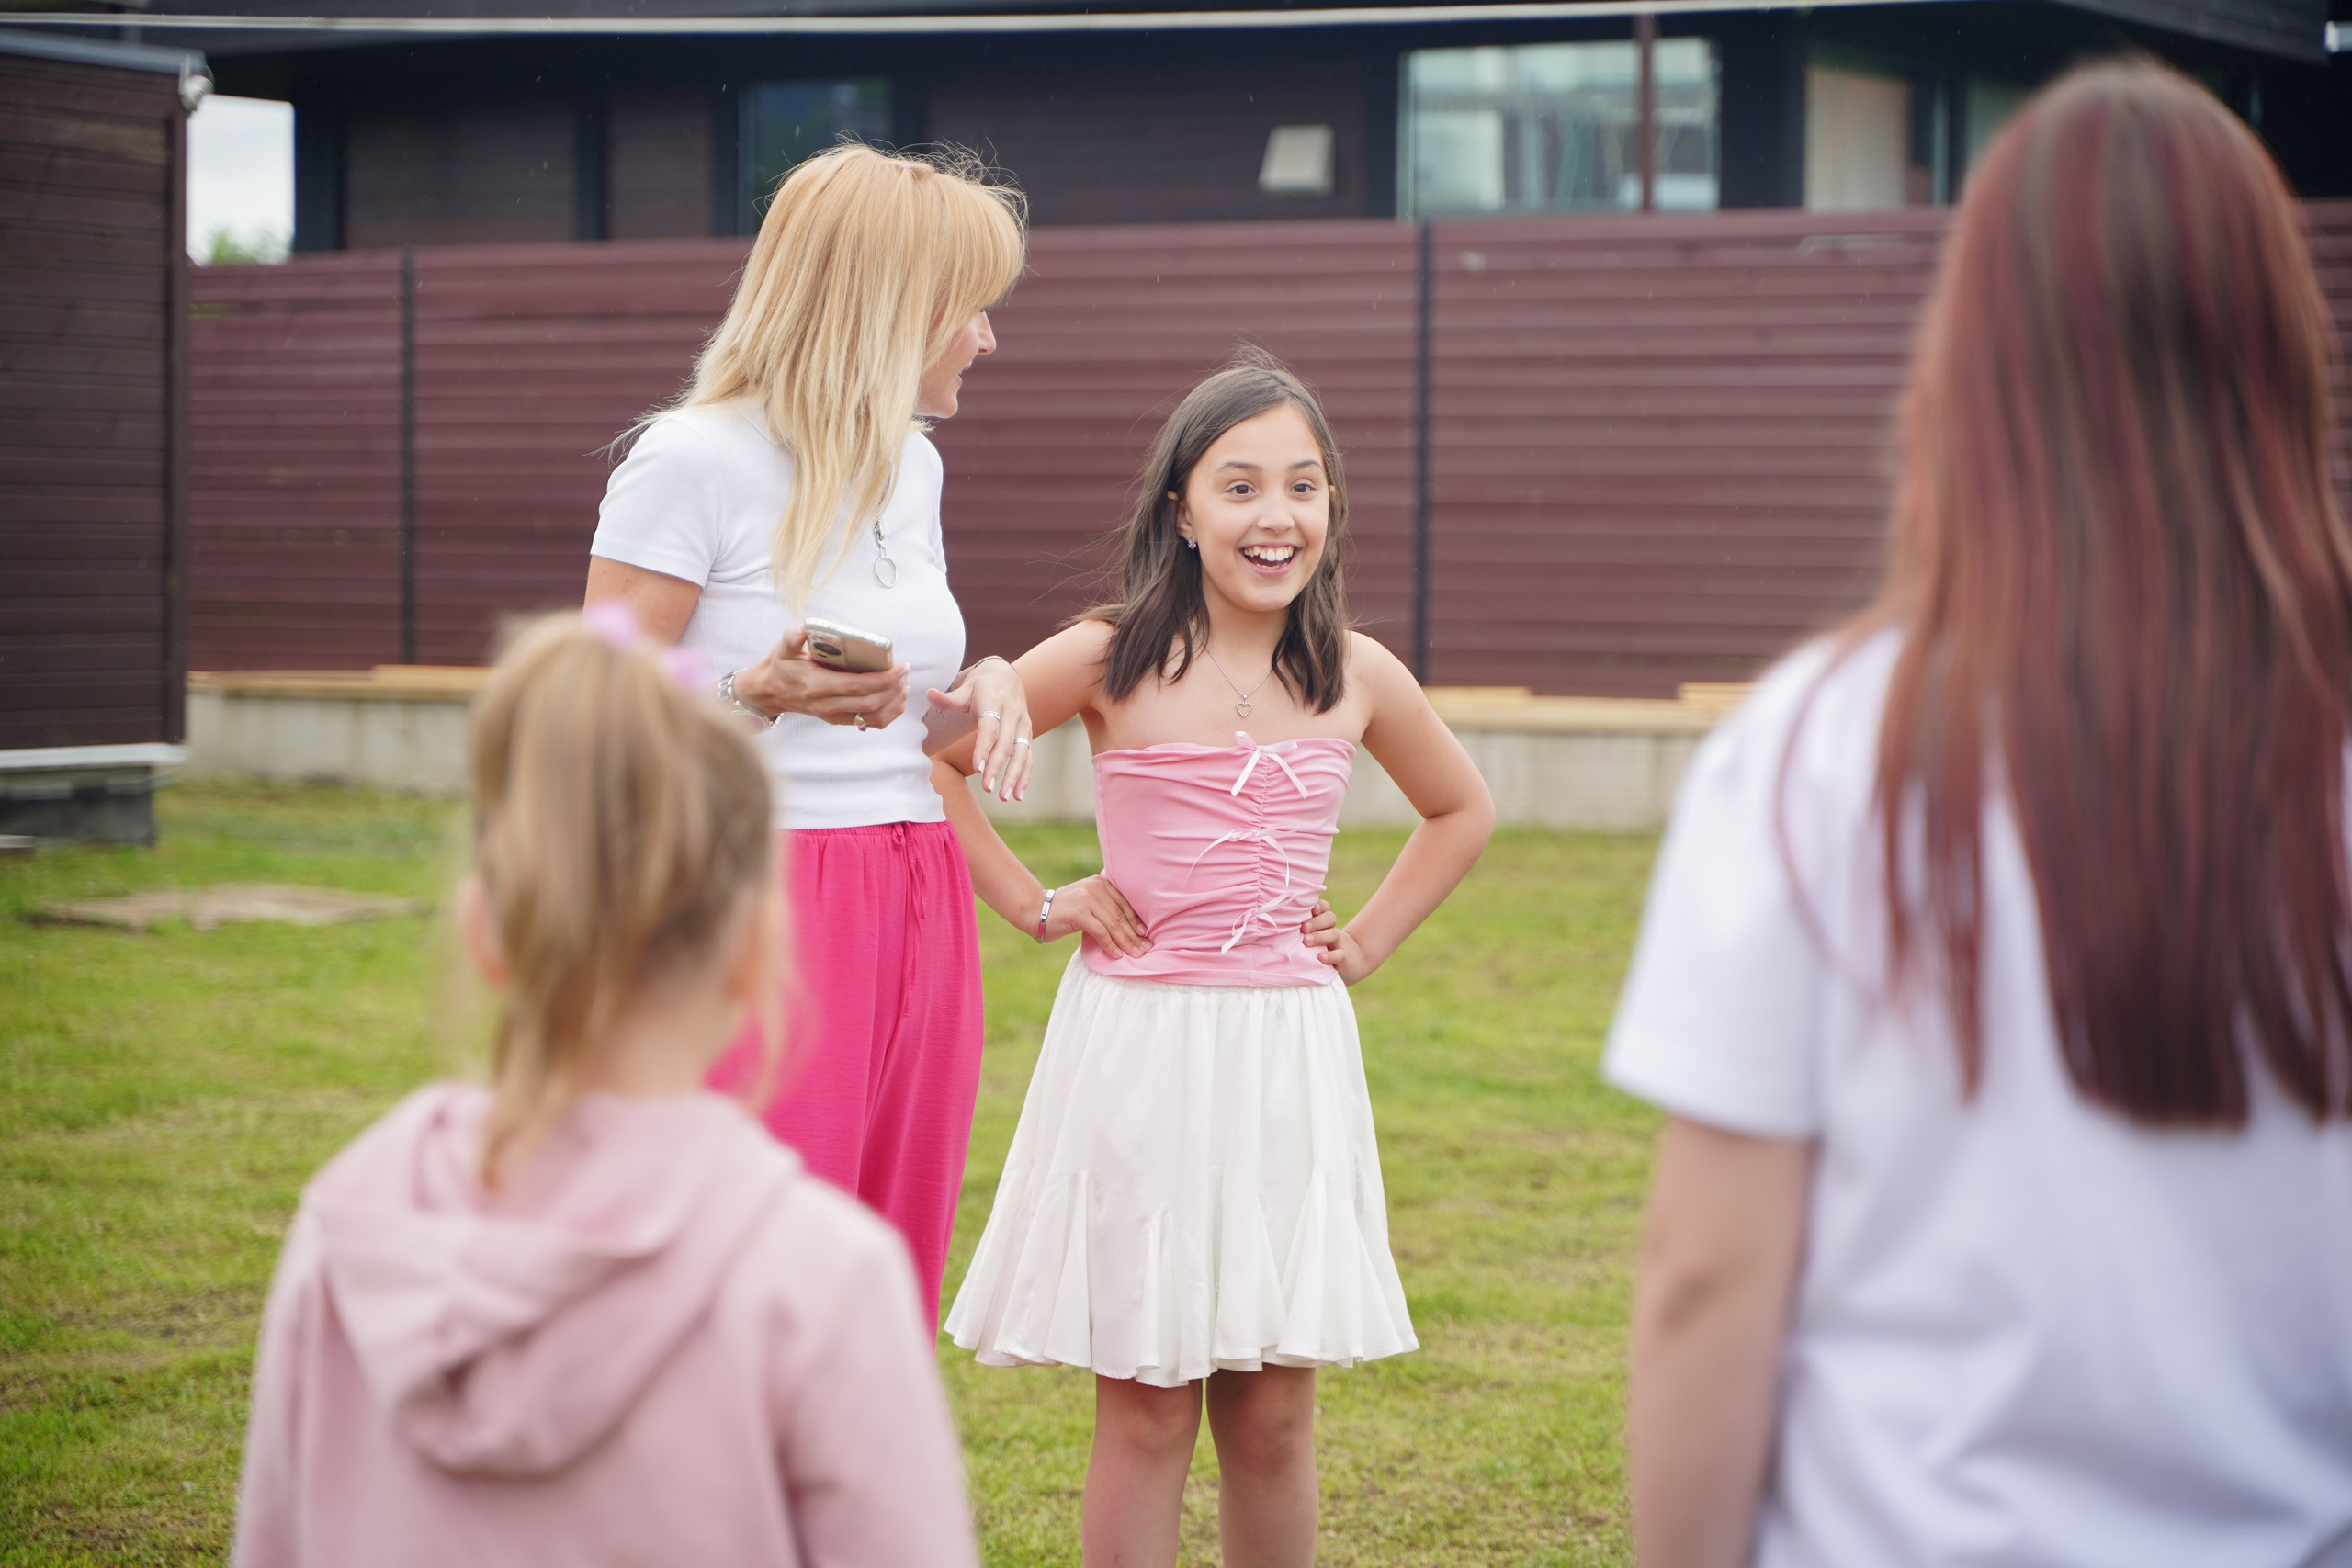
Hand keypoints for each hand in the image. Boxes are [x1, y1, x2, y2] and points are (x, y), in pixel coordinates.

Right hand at [737, 627, 909, 730]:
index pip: (856, 687)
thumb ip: (792, 637)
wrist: (771, 691)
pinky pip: (870, 722)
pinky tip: (896, 698)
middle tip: (905, 670)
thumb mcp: (782, 648)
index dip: (882, 679)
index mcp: (816, 686)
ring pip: (873, 717)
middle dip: (893, 688)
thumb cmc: (781, 666)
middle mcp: (827, 705)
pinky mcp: (839, 719)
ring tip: (904, 684)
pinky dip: (888, 713)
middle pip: (870, 703)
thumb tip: (804, 628)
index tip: (899, 667)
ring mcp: (834, 715)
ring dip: (894, 702)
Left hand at [926, 656, 1032, 800]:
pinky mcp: (1026, 734)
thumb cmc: (980, 685)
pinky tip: (1018, 794)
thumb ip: (948, 698)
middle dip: (998, 767)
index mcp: (995, 702)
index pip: (990, 728)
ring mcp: (1023, 725)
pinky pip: (1028, 756)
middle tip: (987, 788)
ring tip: (1005, 797)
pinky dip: (1025, 776)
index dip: (984, 748)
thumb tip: (929, 693)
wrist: (1006, 675)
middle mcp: (1013, 714)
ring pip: (1022, 753)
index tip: (977, 768)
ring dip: (1014, 776)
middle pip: (1006, 744)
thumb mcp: (965, 688)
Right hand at [1045, 875, 1149, 957]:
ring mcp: (1087, 899)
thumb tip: (1129, 928)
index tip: (1145, 935)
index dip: (1136, 921)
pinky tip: (1117, 955)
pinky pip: (1101, 932)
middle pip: (1120, 915)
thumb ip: (1103, 907)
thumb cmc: (1063, 911)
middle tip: (1146, 949)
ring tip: (1135, 955)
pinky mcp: (1079, 913)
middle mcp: (1095, 888)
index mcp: (1100, 883)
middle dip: (1134, 935)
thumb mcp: (1087, 903)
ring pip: (1113, 925)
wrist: (1035, 911)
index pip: (1124, 904)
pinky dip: (1110, 945)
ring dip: (1126, 943)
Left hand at [1304, 900, 1376, 983]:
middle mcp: (1331, 930)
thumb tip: (1273, 921)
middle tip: (1303, 928)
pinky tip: (1320, 957)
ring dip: (1319, 936)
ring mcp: (1339, 944)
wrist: (1350, 962)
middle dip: (1315, 922)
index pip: (1325, 907)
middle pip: (1330, 918)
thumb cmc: (1321, 947)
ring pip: (1333, 934)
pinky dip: (1330, 955)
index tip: (1311, 909)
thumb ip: (1299, 928)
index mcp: (1323, 922)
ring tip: (1306, 941)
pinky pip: (1339, 955)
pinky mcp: (1344, 958)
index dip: (1319, 906)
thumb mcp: (1312, 936)